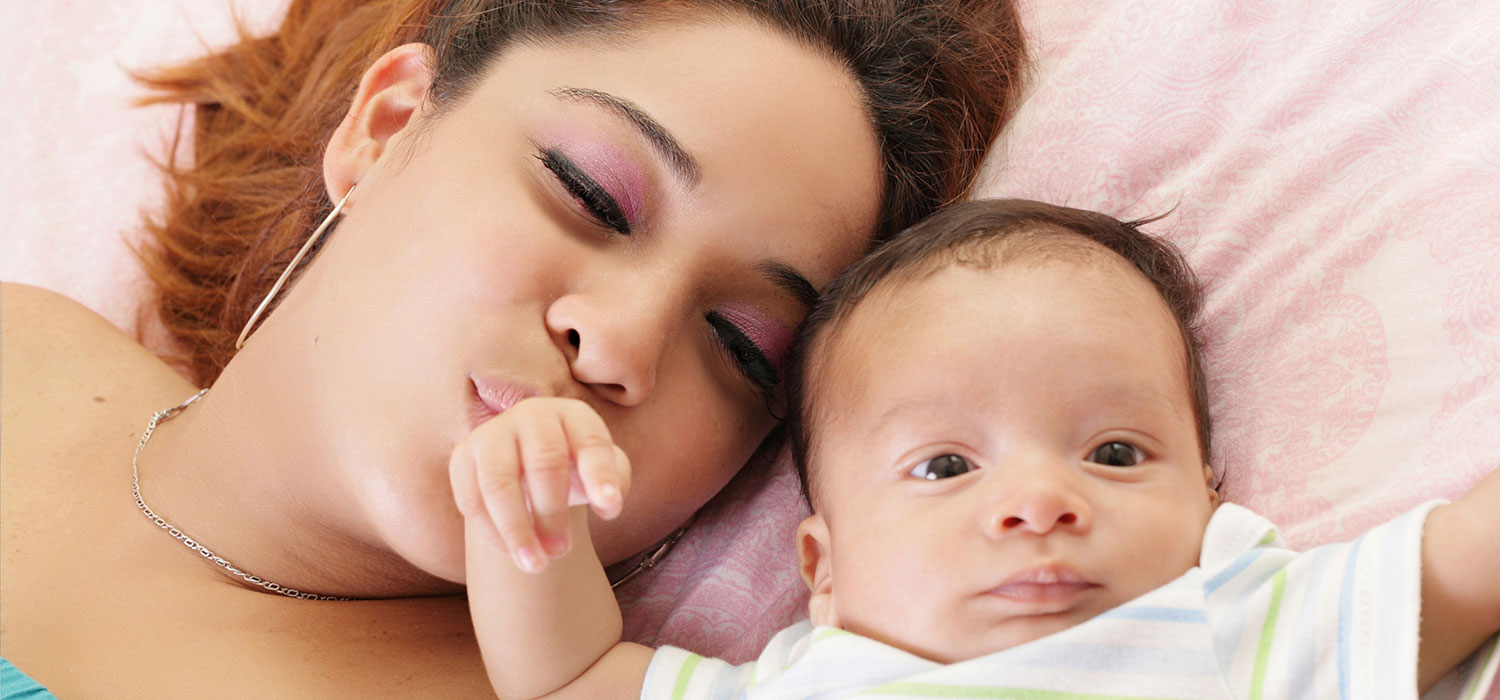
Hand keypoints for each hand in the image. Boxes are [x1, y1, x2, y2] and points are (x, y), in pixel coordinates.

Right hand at [449, 397, 629, 574]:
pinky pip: (471, 498)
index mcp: (573, 415)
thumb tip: (608, 505)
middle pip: (544, 463)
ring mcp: (492, 433)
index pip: (590, 443)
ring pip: (499, 483)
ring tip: (535, 565)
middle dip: (554, 512)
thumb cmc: (574, 469)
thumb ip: (614, 483)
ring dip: (517, 529)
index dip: (601, 476)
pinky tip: (512, 552)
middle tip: (562, 551)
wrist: (524, 464)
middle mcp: (531, 415)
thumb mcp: (602, 471)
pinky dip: (491, 531)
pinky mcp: (462, 457)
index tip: (611, 511)